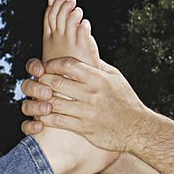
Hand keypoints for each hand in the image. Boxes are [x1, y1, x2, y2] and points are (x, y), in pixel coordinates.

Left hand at [19, 57, 152, 151]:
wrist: (136, 128)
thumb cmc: (124, 100)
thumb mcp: (115, 77)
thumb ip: (96, 64)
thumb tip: (84, 45)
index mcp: (99, 78)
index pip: (69, 65)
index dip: (53, 64)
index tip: (46, 66)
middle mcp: (92, 94)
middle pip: (56, 83)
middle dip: (42, 81)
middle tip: (37, 81)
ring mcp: (86, 111)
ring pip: (53, 102)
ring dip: (40, 100)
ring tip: (36, 97)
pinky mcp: (83, 128)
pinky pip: (56, 121)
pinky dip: (44, 117)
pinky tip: (41, 114)